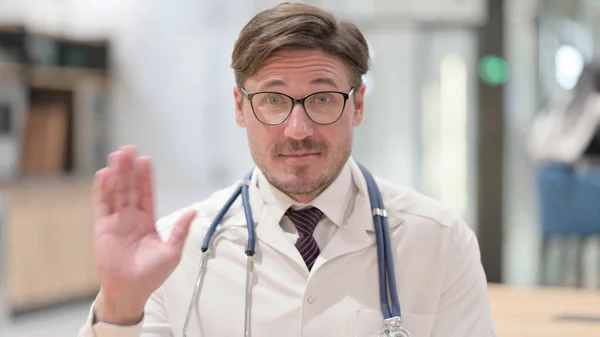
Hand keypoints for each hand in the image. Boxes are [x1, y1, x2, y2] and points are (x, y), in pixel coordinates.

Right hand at [92, 146, 196, 323]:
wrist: (130, 290)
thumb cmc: (152, 275)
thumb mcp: (172, 251)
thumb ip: (180, 230)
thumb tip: (194, 211)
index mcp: (148, 221)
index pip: (146, 193)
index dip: (145, 177)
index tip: (146, 160)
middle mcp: (131, 217)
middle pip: (130, 188)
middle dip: (129, 169)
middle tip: (128, 150)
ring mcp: (116, 221)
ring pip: (116, 192)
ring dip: (116, 174)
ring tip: (117, 156)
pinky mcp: (102, 228)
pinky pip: (101, 205)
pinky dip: (102, 190)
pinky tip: (103, 175)